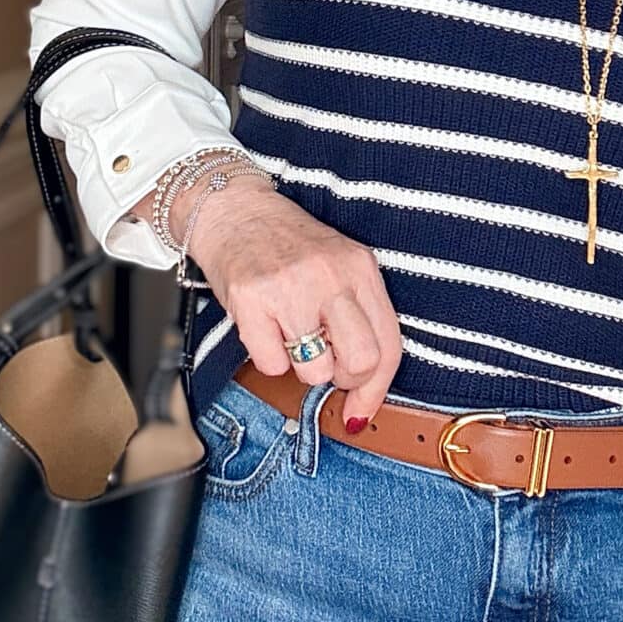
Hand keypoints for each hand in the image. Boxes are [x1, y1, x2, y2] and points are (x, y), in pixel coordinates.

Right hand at [185, 178, 402, 424]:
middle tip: (325, 362)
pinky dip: (267, 357)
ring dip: (300, 366)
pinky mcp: (251, 300)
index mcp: (361, 268)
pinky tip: (264, 327)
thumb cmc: (288, 246)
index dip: (377, 389)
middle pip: (361, 361)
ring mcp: (291, 287)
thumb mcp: (337, 267)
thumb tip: (363, 396)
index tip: (360, 411)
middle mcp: (331, 276)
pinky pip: (270, 365)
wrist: (234, 210)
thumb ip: (358, 317)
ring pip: (314, 371)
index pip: (388, 344)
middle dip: (342, 378)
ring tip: (288, 332)